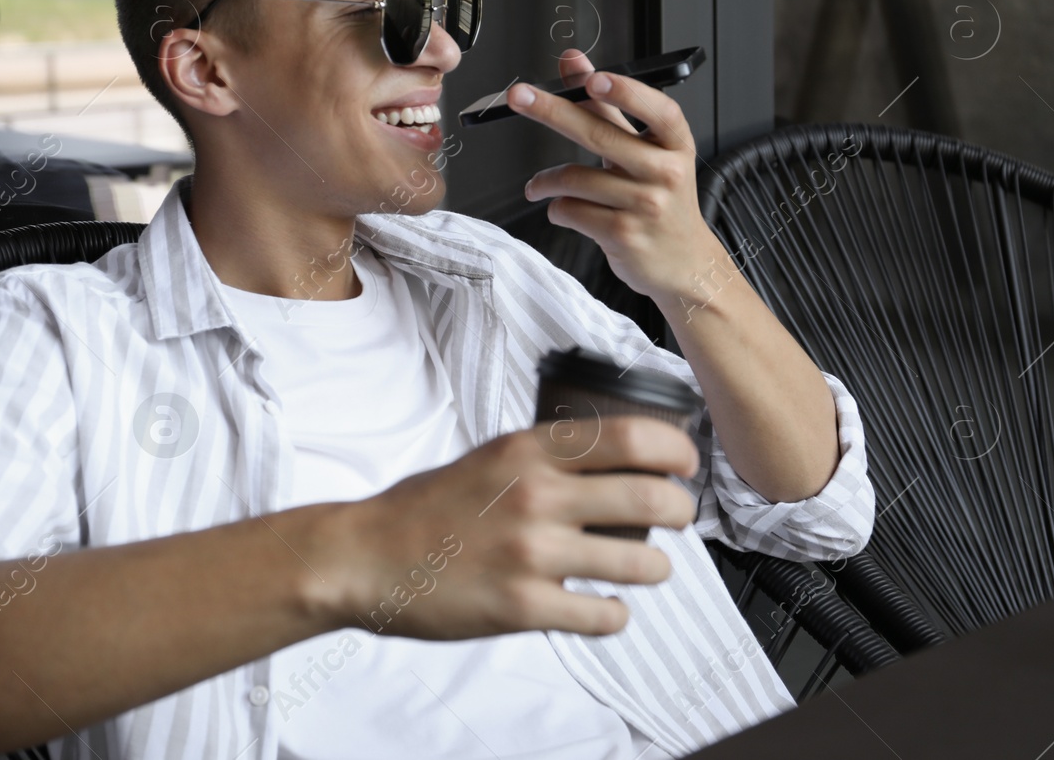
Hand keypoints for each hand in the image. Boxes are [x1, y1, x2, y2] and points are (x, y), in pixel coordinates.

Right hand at [313, 416, 698, 639]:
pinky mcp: (522, 607)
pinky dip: (615, 613)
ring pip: (639, 562)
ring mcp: (531, 554)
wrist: (367, 557)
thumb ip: (547, 455)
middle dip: (680, 510)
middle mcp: (535, 497)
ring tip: (650, 566)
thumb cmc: (426, 508)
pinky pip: (602, 615)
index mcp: (527, 452)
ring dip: (658, 567)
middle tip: (678, 516)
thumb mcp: (488, 457)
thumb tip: (614, 457)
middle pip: (650, 498)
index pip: (630, 438)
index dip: (676, 450)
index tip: (686, 462)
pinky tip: (605, 606)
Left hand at [509, 49, 727, 304]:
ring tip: (537, 186)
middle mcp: (665, 172)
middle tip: (519, 97)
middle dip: (553, 112)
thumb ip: (607, 105)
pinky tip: (562, 209)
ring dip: (545, 181)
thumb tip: (574, 61)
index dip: (626, 92)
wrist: (683, 261)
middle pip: (601, 136)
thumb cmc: (659, 199)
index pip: (658, 110)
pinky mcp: (624, 235)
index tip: (593, 78)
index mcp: (674, 144)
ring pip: (576, 179)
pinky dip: (557, 208)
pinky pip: (572, 210)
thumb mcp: (644, 149)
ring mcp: (646, 206)